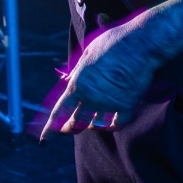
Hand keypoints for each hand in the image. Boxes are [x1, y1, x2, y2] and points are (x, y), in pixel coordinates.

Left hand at [38, 18, 157, 139]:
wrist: (138, 44)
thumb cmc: (112, 43)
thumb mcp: (88, 53)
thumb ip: (78, 71)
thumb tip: (69, 80)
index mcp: (78, 84)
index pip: (59, 111)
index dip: (51, 128)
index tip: (44, 140)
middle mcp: (91, 98)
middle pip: (75, 123)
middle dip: (70, 127)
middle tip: (69, 127)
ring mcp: (109, 105)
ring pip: (95, 125)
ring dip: (90, 123)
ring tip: (91, 118)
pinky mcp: (127, 107)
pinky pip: (116, 125)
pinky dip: (112, 125)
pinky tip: (111, 122)